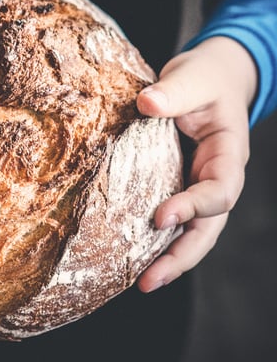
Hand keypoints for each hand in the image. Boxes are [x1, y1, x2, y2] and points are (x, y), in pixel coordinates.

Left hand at [135, 36, 256, 291]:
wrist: (208, 79)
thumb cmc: (204, 78)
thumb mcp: (193, 77)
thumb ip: (174, 91)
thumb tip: (145, 103)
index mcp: (228, 154)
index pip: (220, 190)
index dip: (194, 207)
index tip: (160, 216)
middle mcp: (216, 176)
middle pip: (208, 227)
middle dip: (182, 255)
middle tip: (149, 281)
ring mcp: (197, 184)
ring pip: (192, 231)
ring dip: (169, 257)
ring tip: (142, 283)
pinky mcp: (177, 184)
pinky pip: (172, 217)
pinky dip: (156, 239)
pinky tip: (133, 257)